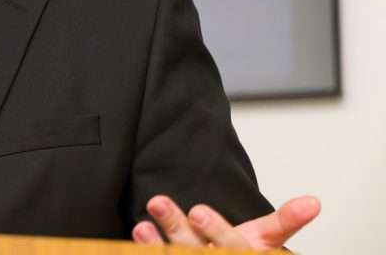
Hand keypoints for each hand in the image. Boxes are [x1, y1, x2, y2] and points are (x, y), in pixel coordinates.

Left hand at [132, 194, 320, 248]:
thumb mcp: (266, 242)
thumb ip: (285, 220)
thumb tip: (313, 201)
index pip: (233, 247)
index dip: (216, 231)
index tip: (198, 210)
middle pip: (196, 250)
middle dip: (178, 228)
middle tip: (158, 202)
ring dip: (156, 243)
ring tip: (142, 223)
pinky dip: (147, 251)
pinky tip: (137, 236)